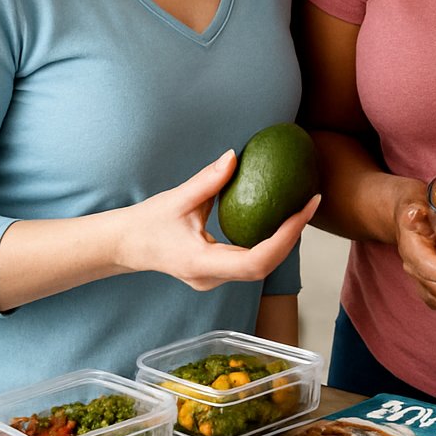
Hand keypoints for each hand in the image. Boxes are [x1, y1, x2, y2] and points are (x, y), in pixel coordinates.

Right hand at [114, 150, 318, 290]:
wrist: (124, 246)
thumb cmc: (147, 222)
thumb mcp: (176, 199)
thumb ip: (207, 180)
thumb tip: (234, 156)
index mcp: (201, 264)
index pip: (256, 260)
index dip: (286, 237)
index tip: (305, 209)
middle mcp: (210, 278)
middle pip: (265, 267)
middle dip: (292, 237)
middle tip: (311, 204)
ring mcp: (213, 280)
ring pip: (261, 268)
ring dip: (284, 241)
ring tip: (303, 209)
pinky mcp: (216, 274)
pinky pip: (251, 262)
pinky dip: (270, 242)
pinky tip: (281, 219)